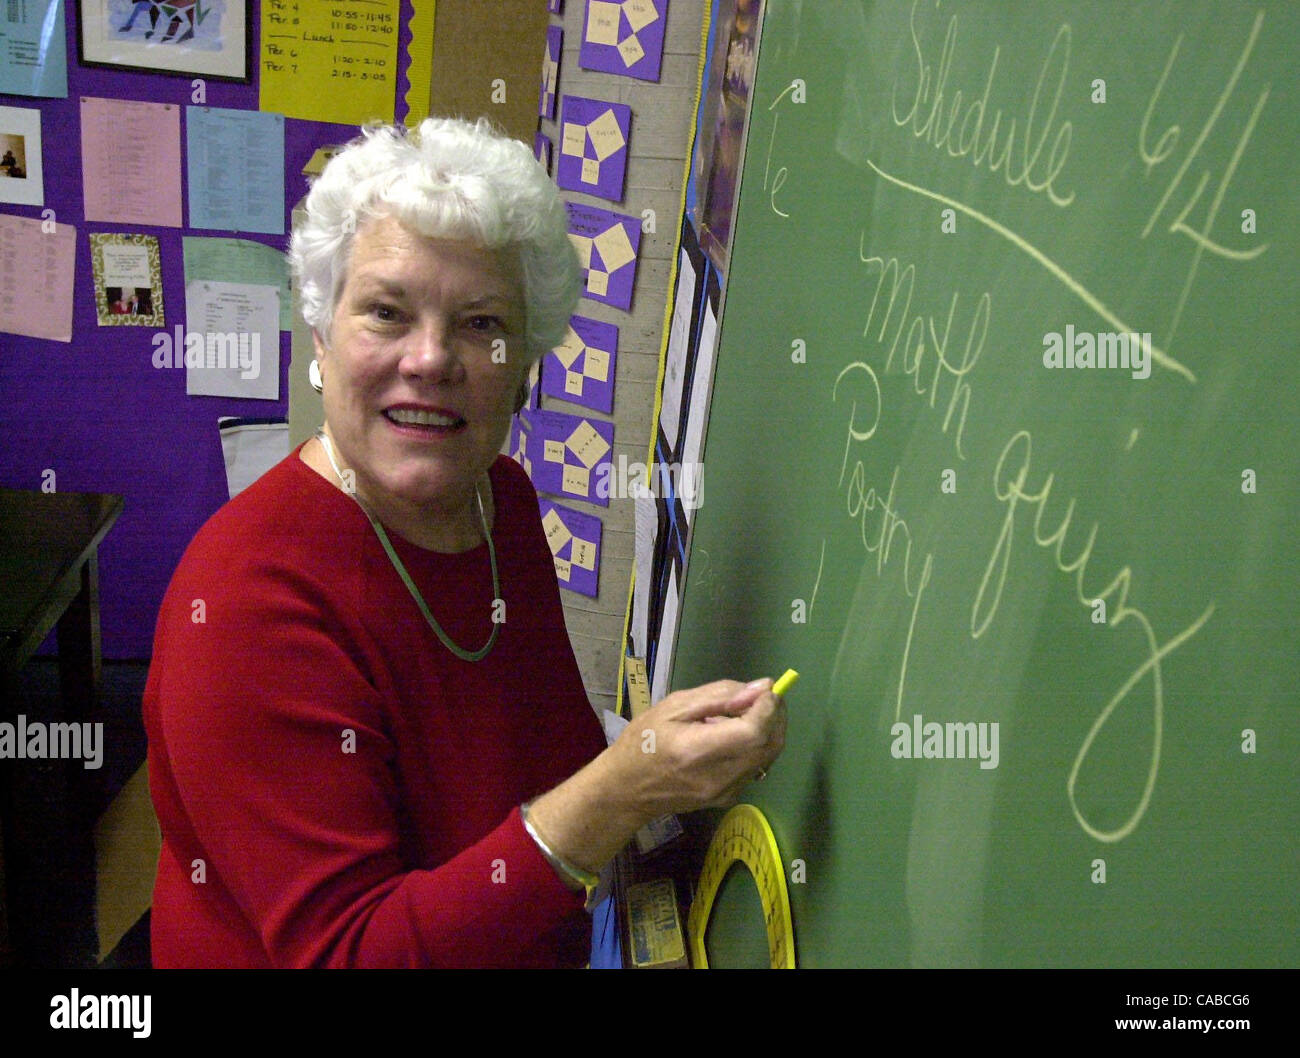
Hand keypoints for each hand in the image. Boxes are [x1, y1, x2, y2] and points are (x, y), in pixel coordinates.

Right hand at [525, 677, 787, 877]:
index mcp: (699, 750)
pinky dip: (755, 746)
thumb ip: (719, 696)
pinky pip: (755, 766)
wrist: (627, 789)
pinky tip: (733, 736)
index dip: (768, 708)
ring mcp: (726, 792)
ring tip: (744, 714)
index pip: (754, 731)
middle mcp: (718, 776)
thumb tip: (762, 687)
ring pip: (767, 756)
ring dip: (767, 730)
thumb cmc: (643, 741)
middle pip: (770, 745)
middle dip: (776, 716)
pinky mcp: (729, 798)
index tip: (765, 690)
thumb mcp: (673, 706)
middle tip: (765, 697)